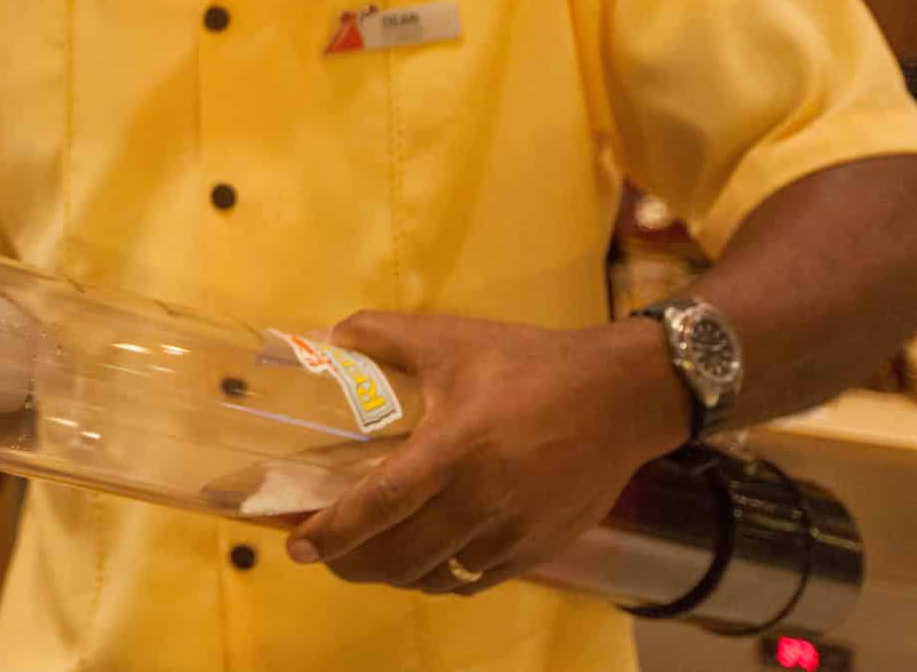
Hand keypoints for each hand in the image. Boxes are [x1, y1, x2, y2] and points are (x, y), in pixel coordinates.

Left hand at [284, 313, 689, 595]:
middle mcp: (481, 501)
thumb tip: (321, 337)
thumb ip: (380, 334)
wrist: (621, 397)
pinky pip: (471, 581)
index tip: (295, 544)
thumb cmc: (528, 363)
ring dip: (389, 574)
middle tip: (321, 552)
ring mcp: (512, 533)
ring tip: (362, 557)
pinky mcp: (536, 551)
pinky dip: (435, 578)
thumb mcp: (450, 337)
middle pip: (398, 556)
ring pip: (433, 576)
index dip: (332, 531)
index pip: (378, 504)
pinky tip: (419, 561)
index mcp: (455, 448)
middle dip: (349, 562)